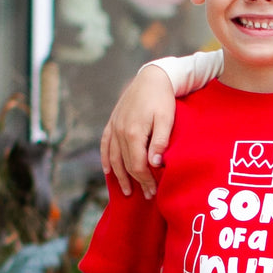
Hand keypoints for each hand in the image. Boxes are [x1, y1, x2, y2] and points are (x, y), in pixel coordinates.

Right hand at [99, 65, 176, 198]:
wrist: (152, 76)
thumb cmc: (163, 98)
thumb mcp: (167, 119)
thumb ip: (160, 141)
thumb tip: (154, 163)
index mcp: (134, 133)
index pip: (138, 166)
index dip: (146, 181)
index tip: (154, 192)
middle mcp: (120, 132)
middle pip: (126, 165)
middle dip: (136, 182)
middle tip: (147, 195)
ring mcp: (114, 126)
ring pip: (113, 158)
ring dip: (119, 176)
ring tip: (127, 191)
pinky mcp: (113, 121)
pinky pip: (105, 144)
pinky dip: (105, 159)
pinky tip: (107, 170)